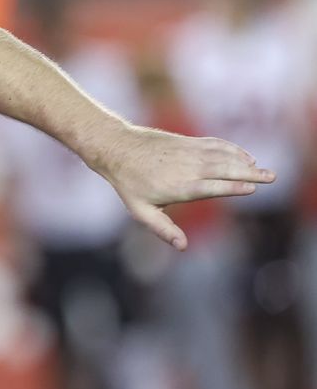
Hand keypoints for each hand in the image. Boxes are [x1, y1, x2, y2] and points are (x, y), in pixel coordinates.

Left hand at [94, 124, 275, 249]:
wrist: (117, 147)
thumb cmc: (128, 182)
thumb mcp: (141, 210)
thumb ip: (163, 229)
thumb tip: (182, 247)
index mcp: (179, 187)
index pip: (211, 187)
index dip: (232, 187)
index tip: (251, 189)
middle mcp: (187, 167)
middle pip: (223, 170)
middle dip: (249, 174)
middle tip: (272, 178)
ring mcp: (188, 152)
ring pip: (222, 155)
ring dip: (245, 161)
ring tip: (263, 169)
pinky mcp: (187, 141)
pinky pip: (214, 144)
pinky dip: (231, 148)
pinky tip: (245, 155)